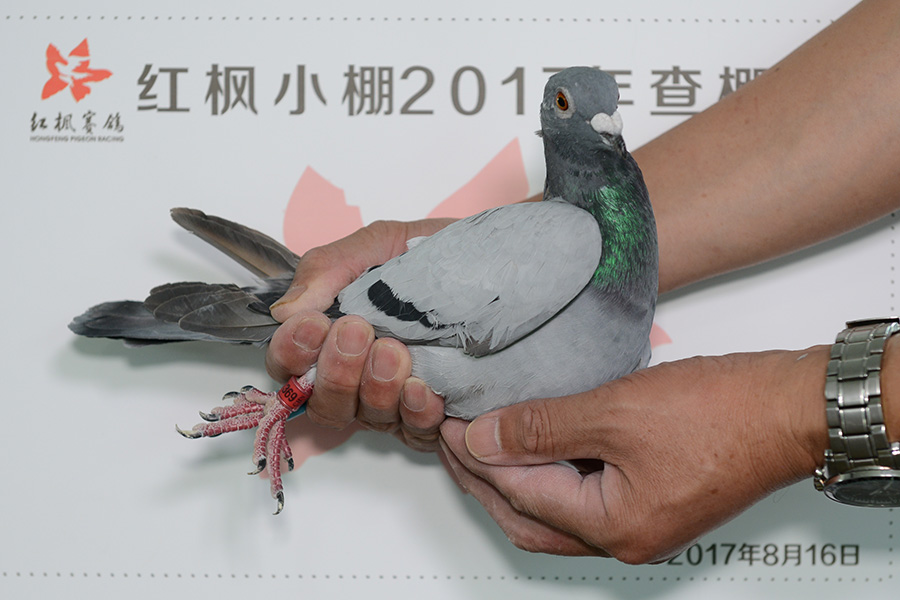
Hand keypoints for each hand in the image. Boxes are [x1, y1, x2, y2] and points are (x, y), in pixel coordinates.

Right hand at [266, 218, 452, 449]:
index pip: (290, 365)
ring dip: (376, 389)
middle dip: (336, 371)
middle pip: (324, 403)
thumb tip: (287, 310)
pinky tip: (426, 390)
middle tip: (357, 331)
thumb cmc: (436, 254)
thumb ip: (331, 268)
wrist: (499, 260)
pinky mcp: (434, 415)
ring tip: (396, 352)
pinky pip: (416, 433)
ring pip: (367, 419)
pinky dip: (416, 414)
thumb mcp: (381, 245)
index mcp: (334, 337)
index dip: (292, 353)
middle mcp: (359, 377)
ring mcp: (395, 401)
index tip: (312, 325)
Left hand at [438, 348, 829, 562]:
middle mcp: (626, 536)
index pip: (519, 495)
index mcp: (615, 527)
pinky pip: (581, 492)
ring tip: (480, 439)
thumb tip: (483, 439)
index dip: (476, 458)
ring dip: (513, 476)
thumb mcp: (615, 411)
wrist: (789, 405)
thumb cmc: (723, 412)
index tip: (446, 424)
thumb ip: (541, 428)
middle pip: (529, 516)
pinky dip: (548, 469)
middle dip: (483, 478)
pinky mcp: (650, 497)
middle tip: (450, 437)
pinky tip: (532, 440)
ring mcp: (640, 521)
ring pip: (553, 508)